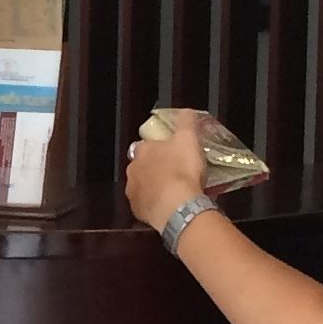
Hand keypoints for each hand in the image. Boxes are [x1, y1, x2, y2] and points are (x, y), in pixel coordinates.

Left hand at [124, 112, 211, 232]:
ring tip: (175, 191)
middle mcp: (133, 170)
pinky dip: (157, 205)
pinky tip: (171, 206)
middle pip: (143, 166)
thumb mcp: (189, 139)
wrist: (178, 208)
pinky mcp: (138, 212)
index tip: (171, 151)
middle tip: (176, 172)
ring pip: (144, 186)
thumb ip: (186, 122)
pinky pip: (147, 206)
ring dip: (156, 187)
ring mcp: (133, 193)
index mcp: (143, 150)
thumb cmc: (182, 170)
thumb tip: (186, 112)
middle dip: (156, 168)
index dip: (159, 147)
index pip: (146, 144)